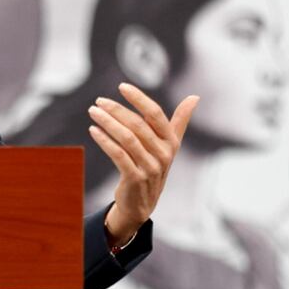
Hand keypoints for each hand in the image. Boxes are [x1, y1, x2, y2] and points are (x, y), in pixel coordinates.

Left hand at [88, 82, 197, 245]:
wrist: (142, 203)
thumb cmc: (154, 166)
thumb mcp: (170, 145)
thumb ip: (180, 121)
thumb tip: (195, 97)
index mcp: (171, 142)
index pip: (156, 114)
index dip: (139, 99)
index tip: (122, 86)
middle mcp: (163, 153)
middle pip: (138, 125)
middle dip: (116, 110)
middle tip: (98, 101)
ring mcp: (150, 167)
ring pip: (127, 138)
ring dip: (108, 123)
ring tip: (93, 112)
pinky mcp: (135, 178)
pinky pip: (118, 155)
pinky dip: (104, 140)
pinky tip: (93, 131)